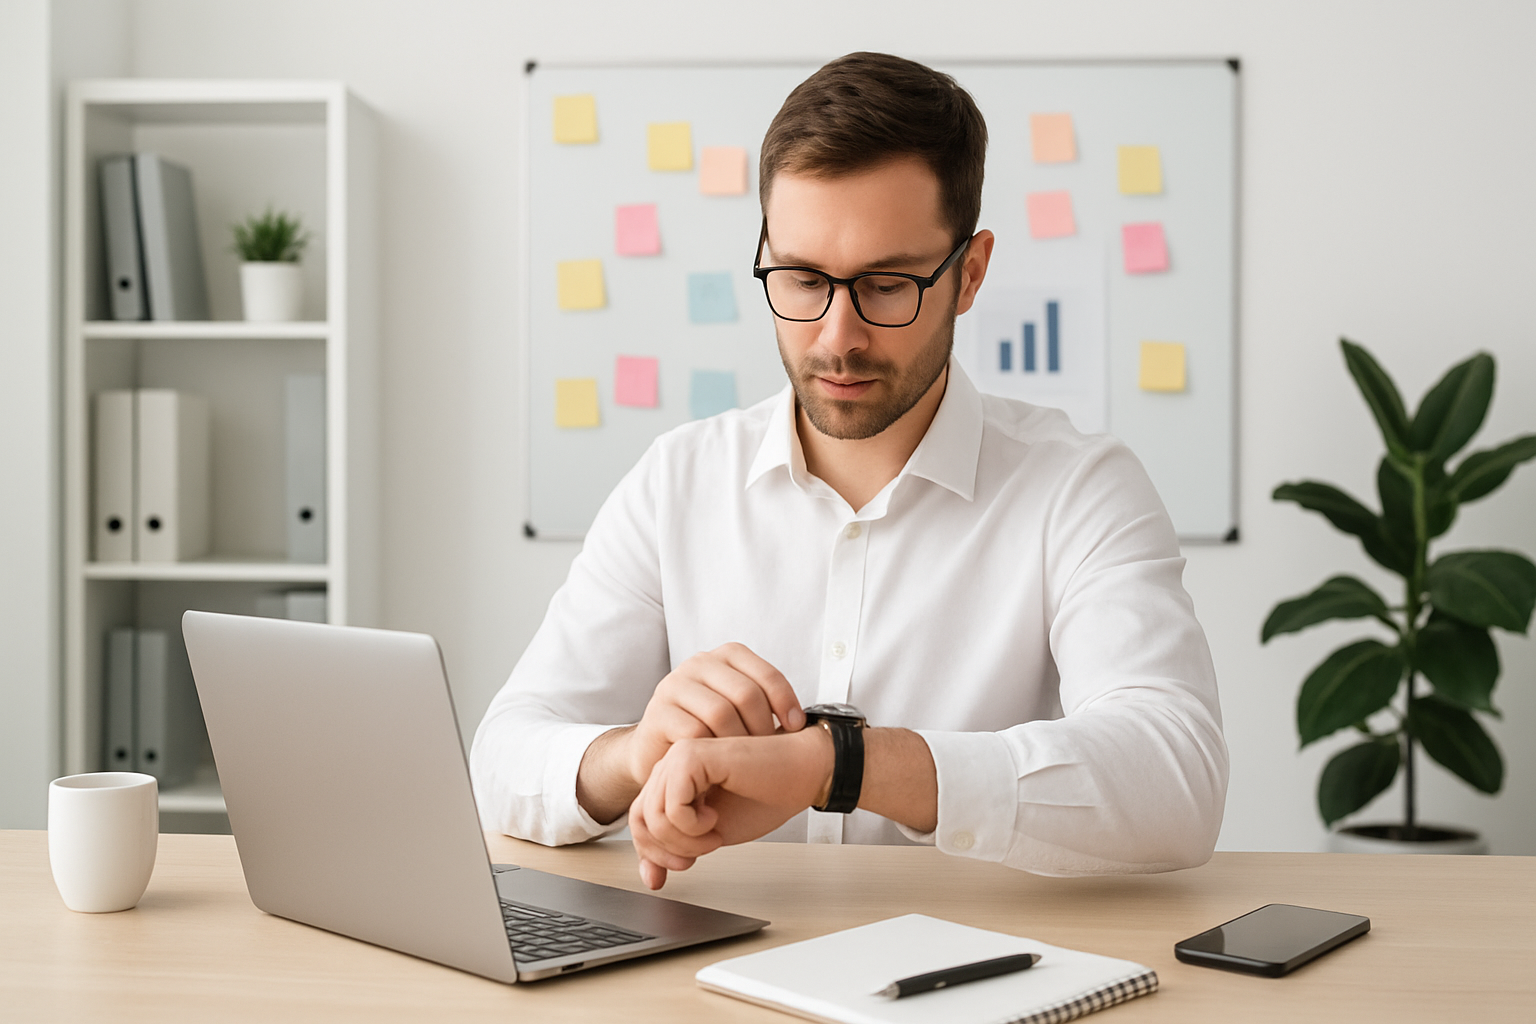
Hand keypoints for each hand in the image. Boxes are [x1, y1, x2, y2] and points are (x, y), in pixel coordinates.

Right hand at [623, 643, 804, 788]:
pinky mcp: (657, 714)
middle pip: (745, 693)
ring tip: (745, 762)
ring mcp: (674, 686)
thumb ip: (766, 702)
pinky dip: (712, 752)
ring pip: (720, 713)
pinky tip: (719, 766)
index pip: (765, 673)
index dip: (786, 701)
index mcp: (724, 656)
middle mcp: (698, 664)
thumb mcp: (740, 708)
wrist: (659, 752)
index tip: (796, 728)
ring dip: (739, 742)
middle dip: (763, 726)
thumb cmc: (710, 732)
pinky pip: (694, 732)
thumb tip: (812, 720)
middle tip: (767, 751)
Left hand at [630, 728, 831, 889]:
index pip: (639, 819)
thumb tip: (650, 878)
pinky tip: (716, 817)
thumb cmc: (764, 797)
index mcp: (673, 779)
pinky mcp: (692, 755)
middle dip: (670, 849)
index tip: (681, 868)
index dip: (653, 852)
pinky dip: (692, 825)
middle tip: (704, 852)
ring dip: (685, 839)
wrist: (801, 772)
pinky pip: (672, 805)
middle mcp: (671, 764)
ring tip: (714, 834)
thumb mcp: (710, 835)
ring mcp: (679, 756)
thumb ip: (677, 848)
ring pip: (653, 815)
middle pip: (640, 819)